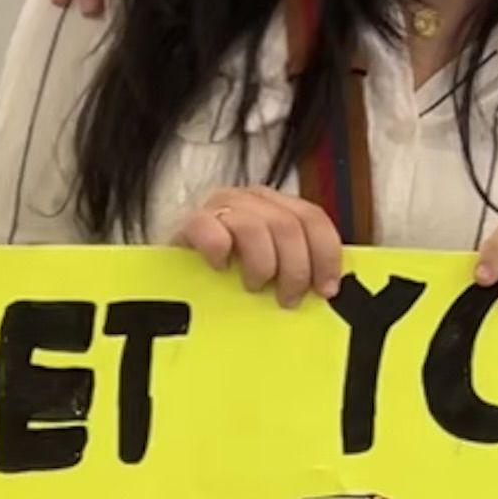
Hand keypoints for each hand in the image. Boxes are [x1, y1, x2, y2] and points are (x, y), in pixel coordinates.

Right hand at [168, 189, 346, 303]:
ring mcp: (219, 207)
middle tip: (288, 298)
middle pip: (289, 224)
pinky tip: (220, 269)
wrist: (169, 272)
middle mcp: (250, 199)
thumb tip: (328, 291)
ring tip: (254, 286)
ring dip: (262, 265)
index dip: (326, 254)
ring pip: (255, 226)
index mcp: (276, 206)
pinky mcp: (190, 222)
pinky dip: (219, 252)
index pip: (313, 218)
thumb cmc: (225, 274)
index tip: (326, 288)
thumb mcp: (268, 266)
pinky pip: (210, 230)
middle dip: (296, 268)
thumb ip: (295, 266)